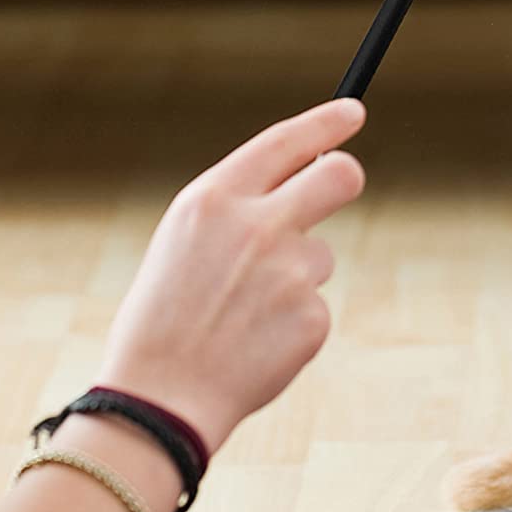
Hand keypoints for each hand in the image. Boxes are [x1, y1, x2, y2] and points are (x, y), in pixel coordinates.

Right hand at [98, 99, 366, 451]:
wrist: (158, 400)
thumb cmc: (162, 320)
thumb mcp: (182, 242)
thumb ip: (236, 209)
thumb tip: (299, 183)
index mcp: (213, 199)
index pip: (284, 141)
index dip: (325, 122)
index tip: (353, 112)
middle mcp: (257, 225)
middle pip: (339, 175)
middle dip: (346, 174)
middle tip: (342, 181)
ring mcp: (289, 271)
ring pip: (318, 255)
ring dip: (295, 278)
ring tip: (244, 316)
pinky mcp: (311, 317)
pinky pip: (314, 307)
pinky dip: (292, 325)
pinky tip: (255, 346)